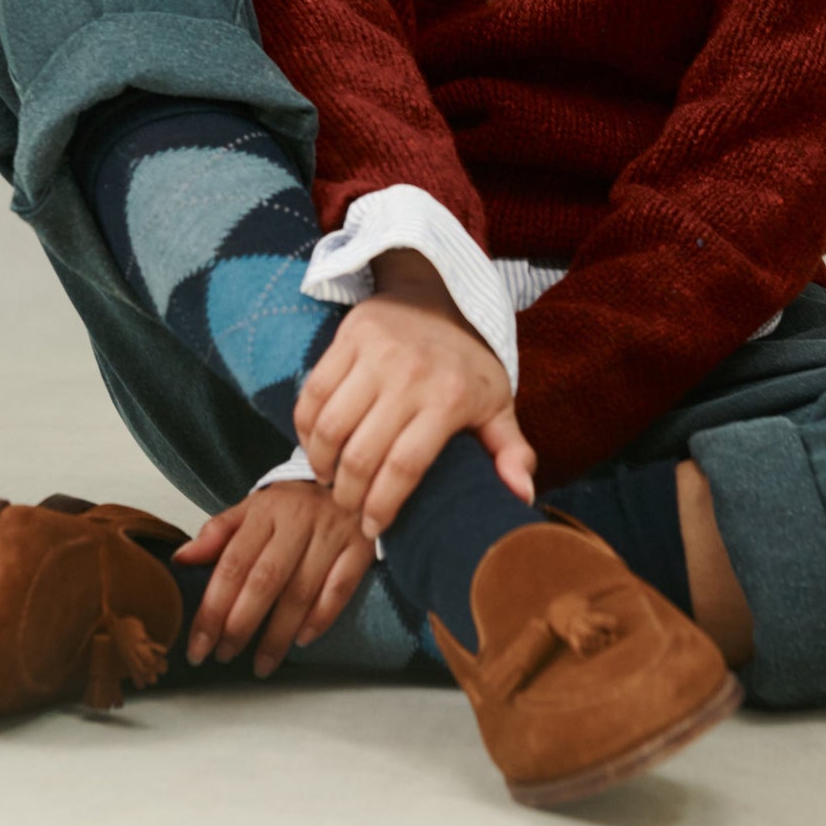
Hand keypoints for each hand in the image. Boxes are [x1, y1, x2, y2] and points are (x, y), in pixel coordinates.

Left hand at [169, 480, 376, 675]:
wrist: (348, 475)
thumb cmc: (292, 502)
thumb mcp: (253, 507)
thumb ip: (217, 533)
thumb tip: (180, 559)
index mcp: (266, 510)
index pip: (232, 564)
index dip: (213, 609)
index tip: (199, 645)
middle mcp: (299, 520)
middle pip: (265, 580)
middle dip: (240, 625)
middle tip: (224, 655)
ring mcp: (332, 533)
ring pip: (301, 592)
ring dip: (278, 635)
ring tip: (261, 664)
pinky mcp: (360, 547)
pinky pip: (339, 589)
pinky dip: (320, 619)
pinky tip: (302, 641)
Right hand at [292, 252, 536, 538]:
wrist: (440, 296)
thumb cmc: (466, 364)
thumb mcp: (497, 403)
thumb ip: (511, 452)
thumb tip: (521, 496)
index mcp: (450, 398)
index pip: (404, 466)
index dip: (382, 506)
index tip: (372, 528)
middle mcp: (411, 374)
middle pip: (362, 453)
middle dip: (348, 494)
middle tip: (348, 508)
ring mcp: (376, 353)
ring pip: (330, 425)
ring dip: (321, 463)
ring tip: (330, 479)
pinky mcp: (349, 337)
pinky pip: (313, 392)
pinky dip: (304, 427)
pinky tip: (315, 446)